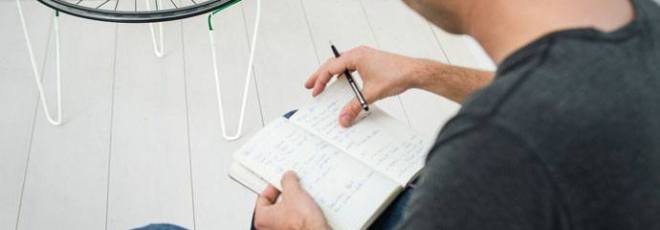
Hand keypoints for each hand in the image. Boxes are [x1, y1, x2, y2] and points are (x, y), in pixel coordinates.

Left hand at [254, 171, 329, 229]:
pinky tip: (309, 206)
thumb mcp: (294, 192)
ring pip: (287, 211)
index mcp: (262, 218)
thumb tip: (288, 177)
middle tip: (293, 187)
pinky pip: (297, 218)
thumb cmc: (302, 223)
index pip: (263, 197)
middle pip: (275, 204)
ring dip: (295, 202)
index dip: (273, 186)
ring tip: (303, 196)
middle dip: (286, 194)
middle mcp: (270, 227)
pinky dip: (302, 211)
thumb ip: (288, 181)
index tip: (281, 181)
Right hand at [305, 46, 422, 126]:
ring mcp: (365, 57)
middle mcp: (359, 54)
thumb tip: (343, 120)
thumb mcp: (371, 94)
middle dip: (320, 76)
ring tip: (323, 86)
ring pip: (341, 65)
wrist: (414, 72)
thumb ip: (354, 107)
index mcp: (356, 56)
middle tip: (309, 87)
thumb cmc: (396, 76)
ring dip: (332, 76)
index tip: (315, 92)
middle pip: (333, 64)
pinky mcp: (370, 62)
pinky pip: (351, 68)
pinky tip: (343, 86)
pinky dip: (344, 76)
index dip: (320, 80)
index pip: (331, 68)